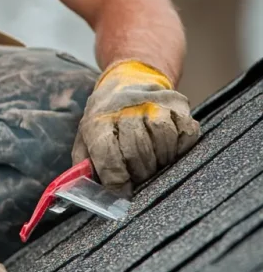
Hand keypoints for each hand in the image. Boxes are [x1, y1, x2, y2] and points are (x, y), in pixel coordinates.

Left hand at [72, 59, 199, 189]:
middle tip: (140, 176)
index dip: (116, 179)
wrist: (128, 80)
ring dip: (162, 159)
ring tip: (155, 161)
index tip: (122, 190)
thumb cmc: (106, 118)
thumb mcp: (85, 138)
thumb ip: (84, 167)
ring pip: (164, 139)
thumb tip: (86, 191)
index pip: (107, 154)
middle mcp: (125, 108)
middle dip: (140, 172)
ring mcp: (153, 103)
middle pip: (138, 150)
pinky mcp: (178, 103)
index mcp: (98, 120)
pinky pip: (187, 132)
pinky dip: (181, 146)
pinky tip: (170, 147)